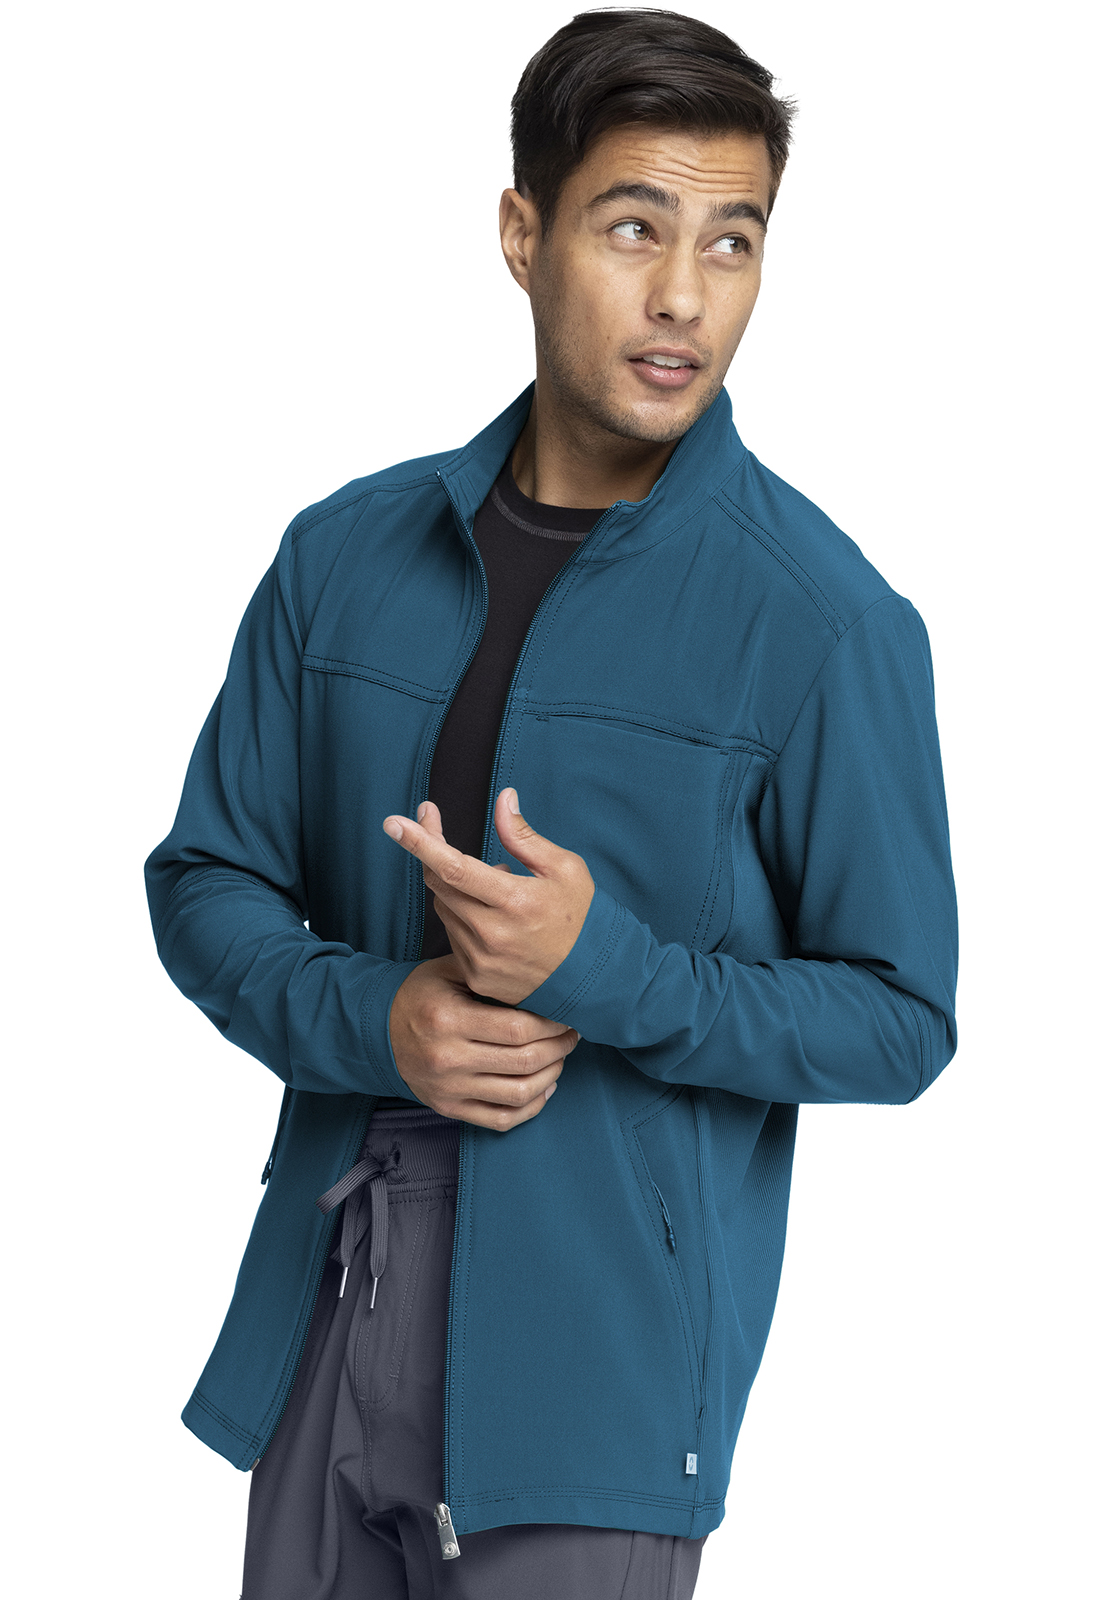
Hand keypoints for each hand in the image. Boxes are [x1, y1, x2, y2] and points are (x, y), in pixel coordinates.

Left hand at [382, 789, 594, 1003]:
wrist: (596, 979)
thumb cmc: (583, 917)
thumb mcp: (564, 868)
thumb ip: (524, 836)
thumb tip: (503, 799)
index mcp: (515, 901)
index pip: (454, 868)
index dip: (421, 843)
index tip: (393, 823)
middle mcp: (492, 933)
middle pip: (440, 884)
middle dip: (431, 850)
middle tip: (432, 822)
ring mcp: (481, 959)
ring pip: (444, 908)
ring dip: (455, 886)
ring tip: (494, 884)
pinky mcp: (477, 975)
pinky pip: (454, 935)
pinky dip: (464, 916)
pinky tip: (493, 916)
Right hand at [388, 955, 578, 1129]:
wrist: (376, 1030)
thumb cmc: (420, 995)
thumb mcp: (448, 971)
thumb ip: (490, 973)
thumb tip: (544, 979)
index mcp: (449, 1020)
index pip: (518, 1029)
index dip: (552, 1025)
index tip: (566, 1015)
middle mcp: (448, 1058)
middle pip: (524, 1061)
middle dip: (559, 1048)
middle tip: (571, 1035)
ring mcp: (448, 1089)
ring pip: (518, 1094)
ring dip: (551, 1076)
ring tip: (560, 1058)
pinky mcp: (449, 1108)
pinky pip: (501, 1119)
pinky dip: (531, 1107)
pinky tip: (545, 1088)